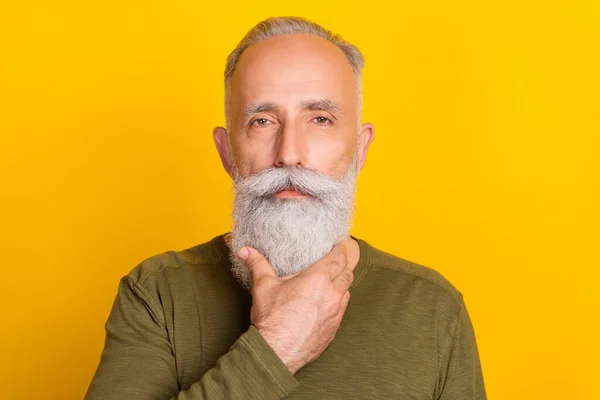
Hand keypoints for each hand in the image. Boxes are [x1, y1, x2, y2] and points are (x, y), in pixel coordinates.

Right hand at [236, 242, 353, 374]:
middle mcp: (331, 295)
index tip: (339, 246)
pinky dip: (339, 302)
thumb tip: (245, 250)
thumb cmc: (271, 319)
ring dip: (342, 284)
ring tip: (332, 281)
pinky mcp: (334, 328)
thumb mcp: (263, 287)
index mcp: (317, 280)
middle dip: (344, 265)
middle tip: (337, 261)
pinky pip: (343, 309)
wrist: (276, 353)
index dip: (341, 250)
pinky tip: (328, 303)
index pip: (339, 258)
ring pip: (347, 291)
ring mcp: (335, 313)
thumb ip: (257, 264)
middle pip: (348, 273)